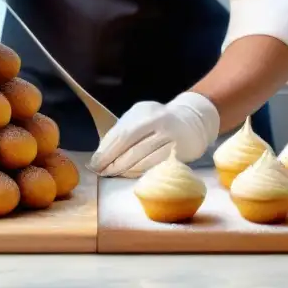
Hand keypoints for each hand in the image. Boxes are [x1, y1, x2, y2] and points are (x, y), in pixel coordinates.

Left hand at [89, 92, 219, 177]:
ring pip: (143, 160)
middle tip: (100, 171)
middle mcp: (160, 124)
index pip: (123, 134)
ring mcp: (171, 140)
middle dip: (113, 162)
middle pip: (132, 148)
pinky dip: (138, 172)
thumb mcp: (141, 115)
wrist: (192, 121)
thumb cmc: (158, 119)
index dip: (107, 150)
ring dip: (124, 170)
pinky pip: (154, 167)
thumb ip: (123, 128)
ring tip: (111, 174)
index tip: (95, 162)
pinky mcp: (178, 155)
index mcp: (148, 113)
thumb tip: (101, 151)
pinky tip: (128, 174)